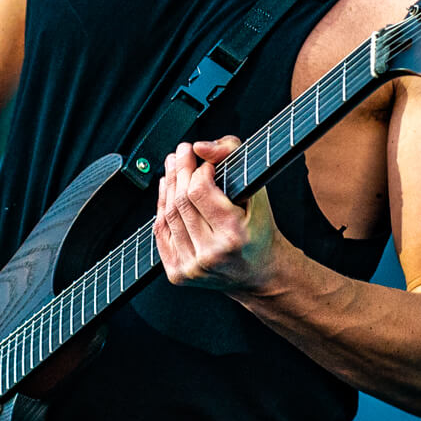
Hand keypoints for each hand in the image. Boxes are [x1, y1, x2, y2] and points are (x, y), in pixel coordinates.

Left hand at [153, 138, 289, 293]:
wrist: (259, 272)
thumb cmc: (259, 231)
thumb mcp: (257, 190)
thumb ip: (233, 157)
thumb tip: (200, 147)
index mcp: (233, 235)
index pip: (199, 191)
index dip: (198, 170)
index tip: (205, 163)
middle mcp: (210, 254)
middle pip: (180, 201)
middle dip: (179, 171)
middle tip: (182, 153)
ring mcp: (191, 266)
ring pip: (168, 215)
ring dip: (168, 186)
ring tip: (173, 168)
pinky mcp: (178, 273)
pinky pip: (161, 232)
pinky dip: (161, 209)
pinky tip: (167, 192)